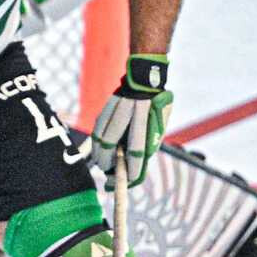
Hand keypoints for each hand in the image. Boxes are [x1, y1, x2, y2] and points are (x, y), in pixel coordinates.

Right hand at [90, 54, 172, 186]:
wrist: (145, 77)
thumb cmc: (157, 105)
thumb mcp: (160, 121)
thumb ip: (150, 139)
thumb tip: (139, 163)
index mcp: (144, 117)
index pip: (137, 148)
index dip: (132, 166)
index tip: (130, 179)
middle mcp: (127, 113)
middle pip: (111, 144)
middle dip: (109, 162)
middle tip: (109, 174)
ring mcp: (113, 109)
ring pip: (100, 137)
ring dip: (100, 154)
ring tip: (102, 164)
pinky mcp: (106, 108)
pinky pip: (97, 129)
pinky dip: (96, 143)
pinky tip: (98, 151)